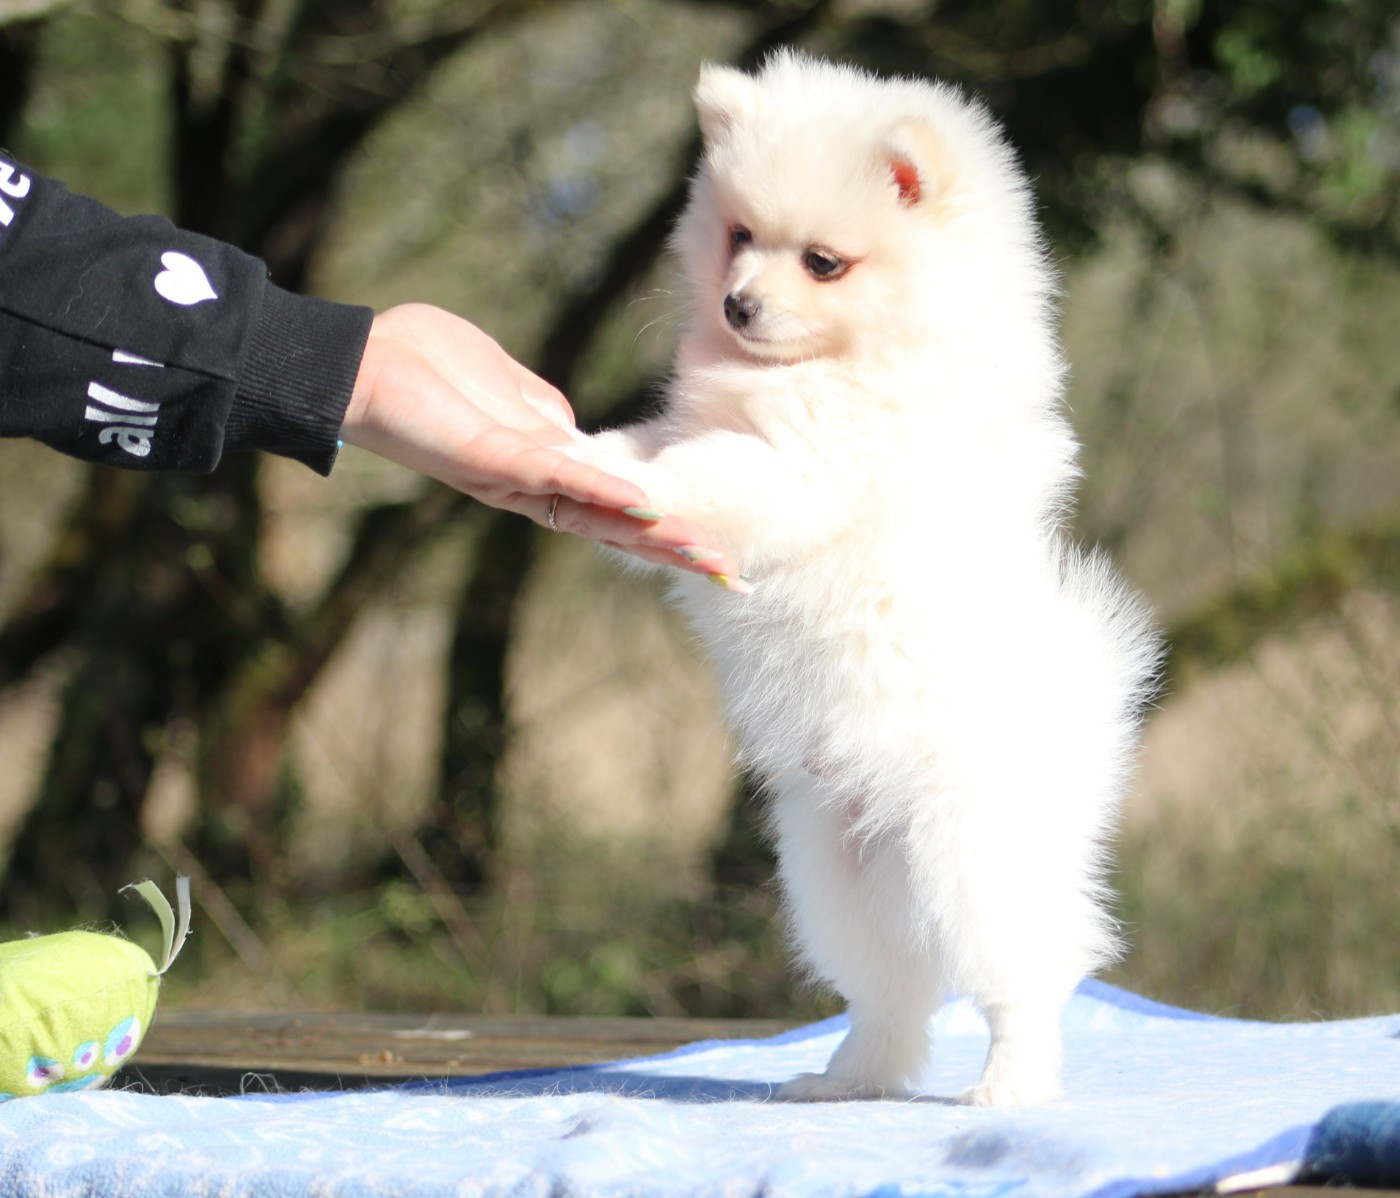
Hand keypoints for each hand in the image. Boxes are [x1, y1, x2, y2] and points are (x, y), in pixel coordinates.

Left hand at [339, 304, 746, 585]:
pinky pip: (557, 479)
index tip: (710, 546)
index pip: (609, 505)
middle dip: (671, 548)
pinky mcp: (494, 459)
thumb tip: (571, 431)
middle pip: (613, 527)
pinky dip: (601, 492)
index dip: (660, 527)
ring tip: (701, 551)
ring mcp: (513, 478)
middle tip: (728, 574)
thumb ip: (540, 410)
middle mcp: (529, 487)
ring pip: (594, 514)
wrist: (360, 364)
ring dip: (650, 534)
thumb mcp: (502, 385)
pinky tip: (643, 504)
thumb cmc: (422, 365)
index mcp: (536, 467)